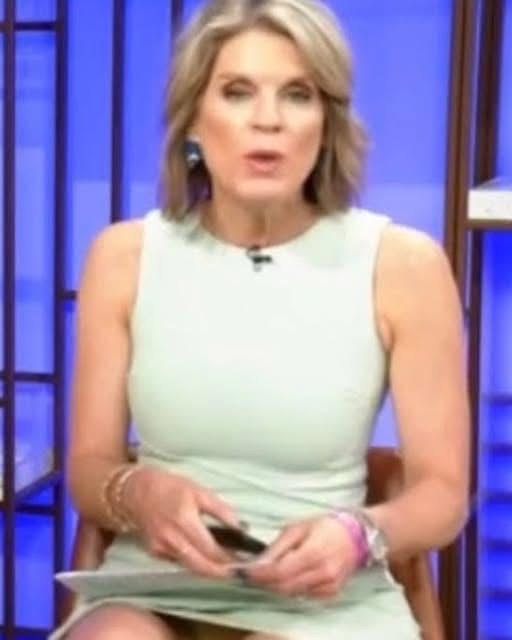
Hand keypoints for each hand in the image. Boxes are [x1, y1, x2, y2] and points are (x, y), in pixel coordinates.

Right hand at [122, 465, 240, 578]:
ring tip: (224, 565)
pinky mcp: (155, 552)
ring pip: (190, 567)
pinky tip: (201, 555)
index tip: (242, 561)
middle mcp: (171, 539)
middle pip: (200, 567)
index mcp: (184, 520)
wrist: (136, 491)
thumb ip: (221, 510)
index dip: (228, 559)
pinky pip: (178, 561)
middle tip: (236, 571)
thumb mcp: (200, 491)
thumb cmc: (171, 487)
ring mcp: (161, 548)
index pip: (210, 550)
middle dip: (220, 573)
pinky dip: (192, 561)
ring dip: (208, 569)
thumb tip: (240, 528)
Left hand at [244, 515, 360, 598]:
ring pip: (293, 594)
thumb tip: (259, 563)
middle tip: (253, 573)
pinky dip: (293, 588)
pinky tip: (292, 576)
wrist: (355, 536)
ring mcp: (328, 586)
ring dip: (278, 586)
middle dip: (265, 582)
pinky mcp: (331, 593)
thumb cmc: (324, 527)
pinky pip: (305, 596)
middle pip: (284, 586)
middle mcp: (322, 573)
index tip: (245, 571)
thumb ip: (278, 547)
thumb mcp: (297, 528)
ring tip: (270, 572)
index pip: (279, 572)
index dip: (259, 574)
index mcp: (313, 553)